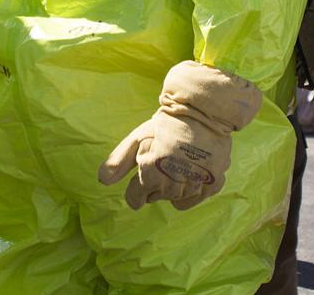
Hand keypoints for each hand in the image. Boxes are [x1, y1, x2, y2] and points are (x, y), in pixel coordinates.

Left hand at [98, 61, 261, 209]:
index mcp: (150, 175)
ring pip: (173, 199)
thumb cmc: (166, 125)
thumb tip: (102, 181)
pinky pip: (191, 201)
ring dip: (171, 187)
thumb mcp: (138, 137)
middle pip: (154, 198)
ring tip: (177, 163)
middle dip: (153, 184)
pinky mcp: (211, 186)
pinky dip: (188, 191)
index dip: (135, 186)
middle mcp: (171, 186)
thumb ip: (118, 160)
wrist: (203, 113)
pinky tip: (189, 172)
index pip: (134, 199)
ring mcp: (193, 187)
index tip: (144, 170)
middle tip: (162, 160)